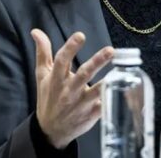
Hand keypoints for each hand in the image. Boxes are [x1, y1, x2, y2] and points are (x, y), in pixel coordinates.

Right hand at [31, 29, 113, 148]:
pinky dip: (112, 100)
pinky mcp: (90, 114)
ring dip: (107, 82)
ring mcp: (80, 104)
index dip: (70, 47)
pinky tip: (124, 92)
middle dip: (97, 62)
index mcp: (56, 79)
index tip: (80, 35)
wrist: (50, 130)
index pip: (62, 60)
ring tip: (120, 72)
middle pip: (83, 74)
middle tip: (110, 50)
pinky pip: (103, 107)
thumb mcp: (42, 75)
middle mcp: (69, 90)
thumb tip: (36, 31)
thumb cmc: (48, 98)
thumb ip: (42, 52)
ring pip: (96, 91)